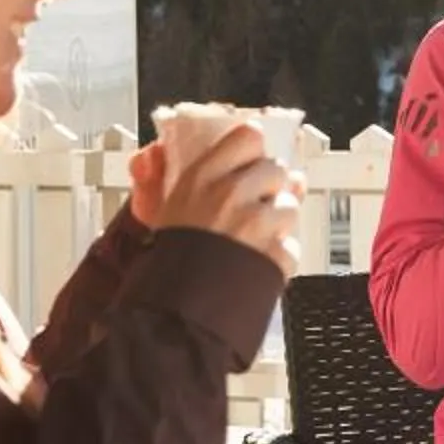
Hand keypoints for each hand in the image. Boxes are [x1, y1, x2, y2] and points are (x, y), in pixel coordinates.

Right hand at [134, 102, 301, 270]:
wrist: (173, 306)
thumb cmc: (167, 259)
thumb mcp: (158, 207)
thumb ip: (158, 174)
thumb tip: (151, 155)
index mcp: (203, 176)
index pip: (250, 136)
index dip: (255, 150)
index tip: (252, 161)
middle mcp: (231, 194)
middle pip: (277, 170)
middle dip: (270, 188)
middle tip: (253, 205)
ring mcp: (255, 224)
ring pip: (289, 207)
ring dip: (278, 223)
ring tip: (254, 238)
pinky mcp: (273, 253)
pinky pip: (292, 246)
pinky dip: (279, 256)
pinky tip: (258, 261)